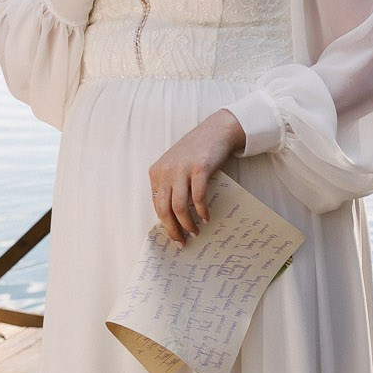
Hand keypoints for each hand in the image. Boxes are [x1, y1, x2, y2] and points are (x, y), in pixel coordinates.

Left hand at [147, 111, 246, 244]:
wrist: (215, 130)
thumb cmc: (196, 152)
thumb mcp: (175, 166)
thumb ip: (171, 186)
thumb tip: (174, 217)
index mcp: (156, 172)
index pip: (156, 205)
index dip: (164, 224)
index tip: (173, 237)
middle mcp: (165, 171)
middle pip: (164, 209)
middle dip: (173, 230)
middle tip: (183, 242)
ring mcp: (182, 169)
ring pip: (179, 207)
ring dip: (187, 224)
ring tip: (195, 232)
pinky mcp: (199, 169)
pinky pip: (198, 197)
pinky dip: (201, 211)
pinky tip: (206, 218)